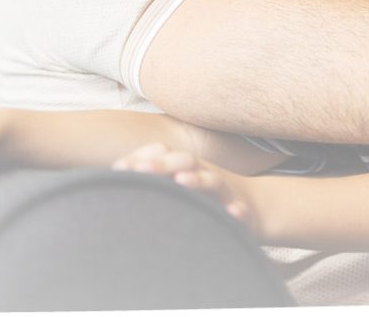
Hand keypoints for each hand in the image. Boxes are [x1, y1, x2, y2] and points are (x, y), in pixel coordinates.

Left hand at [113, 143, 261, 235]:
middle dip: (163, 165)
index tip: (119, 168)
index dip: (142, 158)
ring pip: (213, 182)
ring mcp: (225, 191)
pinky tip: (233, 213)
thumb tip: (114, 178)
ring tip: (182, 180)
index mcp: (187, 167)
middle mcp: (205, 174)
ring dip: (198, 180)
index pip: (163, 155)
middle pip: (185, 162)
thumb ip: (154, 179)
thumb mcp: (180, 185)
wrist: (254, 206)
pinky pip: (241, 211)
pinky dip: (237, 212)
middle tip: (141, 169)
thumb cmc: (205, 198)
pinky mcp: (242, 212)